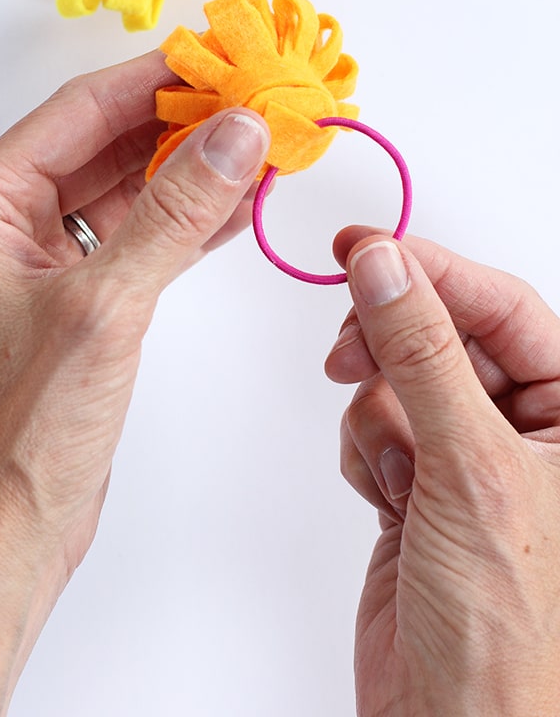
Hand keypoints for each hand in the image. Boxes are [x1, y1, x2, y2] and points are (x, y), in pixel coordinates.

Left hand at [0, 51, 269, 715]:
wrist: (1, 537)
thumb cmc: (17, 438)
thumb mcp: (105, 309)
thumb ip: (175, 213)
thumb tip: (235, 135)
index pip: (78, 112)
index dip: (155, 79)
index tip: (219, 57)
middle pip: (101, 144)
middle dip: (180, 123)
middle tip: (253, 98)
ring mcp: (30, 263)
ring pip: (121, 191)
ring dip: (189, 171)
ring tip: (260, 145)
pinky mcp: (65, 301)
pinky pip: (129, 239)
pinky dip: (181, 222)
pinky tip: (235, 204)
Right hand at [326, 229, 559, 716]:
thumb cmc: (511, 636)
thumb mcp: (471, 469)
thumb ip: (423, 355)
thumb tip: (385, 266)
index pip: (502, 305)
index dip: (431, 268)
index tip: (364, 245)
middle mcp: (531, 431)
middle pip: (444, 334)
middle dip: (394, 345)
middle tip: (350, 347)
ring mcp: (471, 457)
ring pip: (399, 378)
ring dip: (380, 415)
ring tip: (397, 472)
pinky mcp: (421, 485)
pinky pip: (376, 423)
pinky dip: (366, 451)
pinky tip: (386, 499)